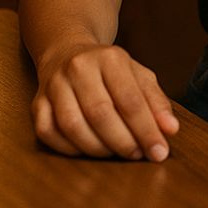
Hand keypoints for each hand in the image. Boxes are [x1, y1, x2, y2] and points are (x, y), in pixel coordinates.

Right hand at [32, 43, 179, 161]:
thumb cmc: (110, 70)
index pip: (130, 99)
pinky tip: (88, 150)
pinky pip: (49, 133)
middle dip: (123, 141)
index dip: (146, 129)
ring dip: (98, 148)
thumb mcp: (138, 75)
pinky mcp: (37, 102)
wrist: (67, 51)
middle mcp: (79, 67)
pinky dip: (70, 149)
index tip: (160, 152)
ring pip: (73, 125)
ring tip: (116, 154)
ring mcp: (54, 84)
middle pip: (100, 113)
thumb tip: (170, 130)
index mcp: (110, 57)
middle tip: (138, 156)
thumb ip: (156, 101)